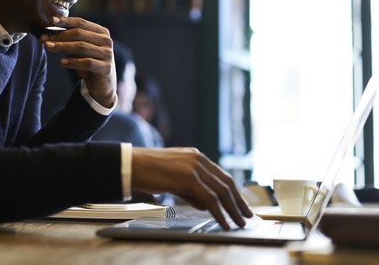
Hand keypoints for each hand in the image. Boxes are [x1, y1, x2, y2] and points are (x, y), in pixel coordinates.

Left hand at [40, 16, 115, 107]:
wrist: (102, 84)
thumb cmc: (88, 63)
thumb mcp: (79, 49)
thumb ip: (68, 40)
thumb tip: (46, 35)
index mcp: (101, 32)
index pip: (81, 23)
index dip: (66, 21)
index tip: (51, 20)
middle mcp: (106, 41)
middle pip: (79, 34)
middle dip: (60, 36)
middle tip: (44, 39)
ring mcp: (107, 54)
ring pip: (82, 47)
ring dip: (63, 46)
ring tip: (48, 47)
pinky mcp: (106, 68)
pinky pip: (87, 62)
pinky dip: (73, 61)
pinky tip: (61, 62)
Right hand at [131, 147, 253, 229]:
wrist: (131, 165)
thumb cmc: (148, 172)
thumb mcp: (174, 181)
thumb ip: (191, 191)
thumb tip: (207, 205)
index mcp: (196, 156)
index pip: (221, 176)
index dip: (233, 192)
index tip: (241, 205)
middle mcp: (198, 158)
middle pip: (226, 182)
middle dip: (238, 201)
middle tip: (247, 215)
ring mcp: (195, 166)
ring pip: (221, 190)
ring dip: (233, 209)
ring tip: (239, 222)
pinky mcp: (189, 176)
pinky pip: (210, 197)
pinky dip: (219, 212)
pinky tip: (223, 222)